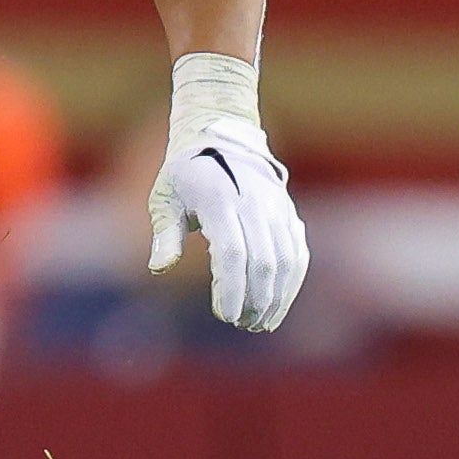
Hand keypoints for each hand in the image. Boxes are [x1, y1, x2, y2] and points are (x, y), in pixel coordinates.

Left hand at [146, 51, 305, 330]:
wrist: (219, 134)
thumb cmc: (184, 173)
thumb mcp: (165, 197)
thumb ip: (165, 234)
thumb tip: (159, 268)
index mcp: (219, 197)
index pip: (232, 252)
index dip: (231, 288)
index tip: (224, 315)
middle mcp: (253, 201)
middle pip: (263, 261)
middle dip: (254, 300)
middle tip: (241, 325)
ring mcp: (275, 207)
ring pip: (287, 260)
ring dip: (277, 297)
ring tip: (261, 322)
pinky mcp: (287, 213)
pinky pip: (298, 252)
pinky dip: (292, 282)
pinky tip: (278, 303)